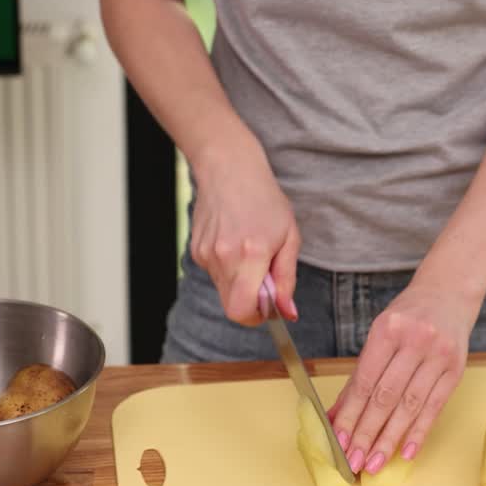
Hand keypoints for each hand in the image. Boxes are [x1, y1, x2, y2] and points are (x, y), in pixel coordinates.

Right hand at [189, 140, 299, 325]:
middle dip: (251, 301)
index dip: (257, 316)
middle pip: (232, 306)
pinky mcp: (196, 251)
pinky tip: (234, 241)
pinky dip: (228, 267)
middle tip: (264, 276)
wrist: (229, 169)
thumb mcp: (289, 237)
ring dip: (240, 281)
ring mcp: (206, 254)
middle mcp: (224, 257)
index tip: (269, 306)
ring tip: (249, 249)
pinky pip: (215, 274)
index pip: (242, 311)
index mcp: (251, 254)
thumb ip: (286, 279)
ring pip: (224, 290)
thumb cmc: (265, 200)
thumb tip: (287, 312)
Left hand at [328, 281, 478, 473]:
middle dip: (366, 433)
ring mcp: (438, 356)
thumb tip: (338, 413)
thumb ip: (361, 373)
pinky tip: (407, 452)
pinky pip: (435, 407)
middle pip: (385, 397)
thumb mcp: (380, 333)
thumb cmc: (409, 314)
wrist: (450, 291)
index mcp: (388, 330)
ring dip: (390, 439)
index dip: (350, 415)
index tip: (338, 441)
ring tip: (374, 464)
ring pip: (409, 406)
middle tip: (353, 462)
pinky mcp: (456, 369)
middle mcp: (415, 342)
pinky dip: (419, 432)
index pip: (364, 381)